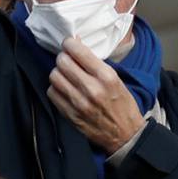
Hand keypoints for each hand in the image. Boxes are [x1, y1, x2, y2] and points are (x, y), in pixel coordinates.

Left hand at [47, 37, 145, 154]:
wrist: (126, 134)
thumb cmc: (122, 104)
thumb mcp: (116, 79)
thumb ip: (95, 63)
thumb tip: (76, 44)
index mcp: (106, 76)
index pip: (77, 51)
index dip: (69, 44)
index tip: (69, 44)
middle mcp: (91, 88)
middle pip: (62, 62)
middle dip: (63, 58)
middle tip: (68, 61)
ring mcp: (79, 103)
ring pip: (54, 76)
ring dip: (58, 73)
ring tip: (66, 76)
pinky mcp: (70, 115)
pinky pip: (52, 93)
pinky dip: (56, 89)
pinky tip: (64, 89)